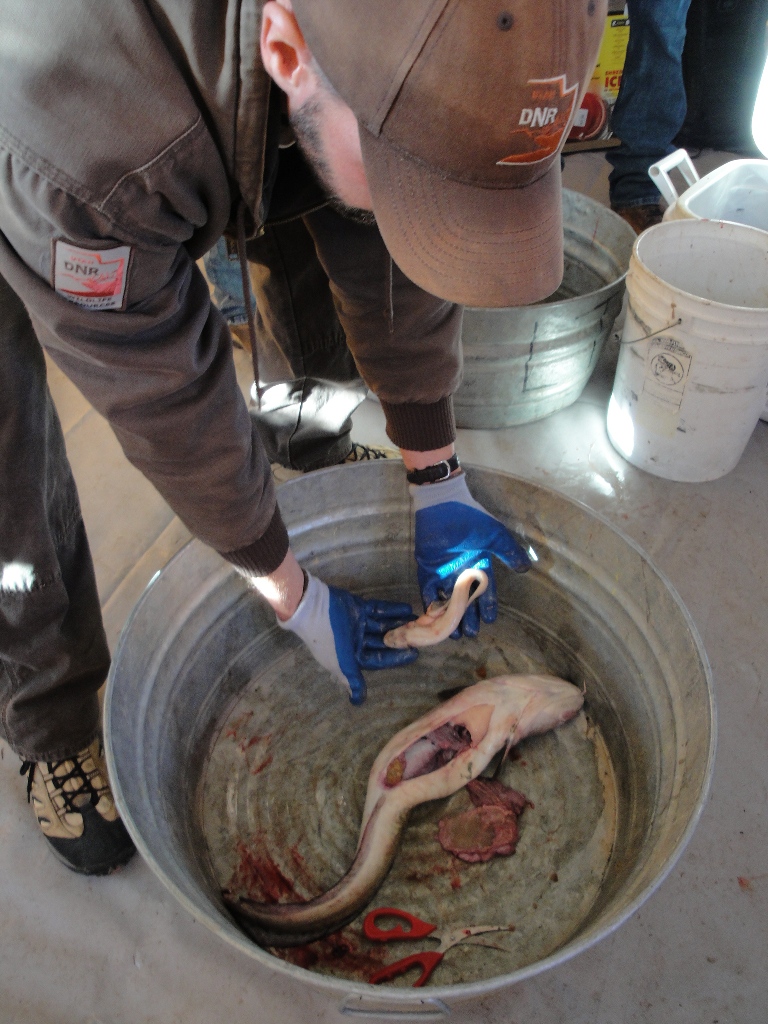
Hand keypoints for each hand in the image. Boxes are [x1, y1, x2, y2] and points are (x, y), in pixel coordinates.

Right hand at [277, 573, 417, 704]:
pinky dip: (391, 610)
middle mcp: (356, 641)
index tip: (414, 653)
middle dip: (399, 639)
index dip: (395, 658)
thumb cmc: (328, 639)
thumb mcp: (341, 663)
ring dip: (398, 623)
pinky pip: (377, 609)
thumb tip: (358, 702)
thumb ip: (353, 680)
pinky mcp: (357, 607)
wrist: (312, 609)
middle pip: (382, 642)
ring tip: (417, 620)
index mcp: (352, 657)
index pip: (378, 660)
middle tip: (420, 635)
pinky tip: (406, 608)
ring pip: (382, 625)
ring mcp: (357, 624)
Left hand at [411, 473, 530, 637]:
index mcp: (479, 566)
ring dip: (449, 616)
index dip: (488, 606)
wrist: (443, 505)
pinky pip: (428, 590)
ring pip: (447, 600)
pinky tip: (434, 617)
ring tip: (453, 632)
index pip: (485, 591)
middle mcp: (462, 572)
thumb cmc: (471, 518)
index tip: (490, 620)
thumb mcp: (496, 535)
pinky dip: (430, 603)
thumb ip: (509, 552)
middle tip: (470, 633)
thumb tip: (526, 568)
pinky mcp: (427, 569)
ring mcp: (444, 572)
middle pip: (466, 601)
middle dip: (469, 617)